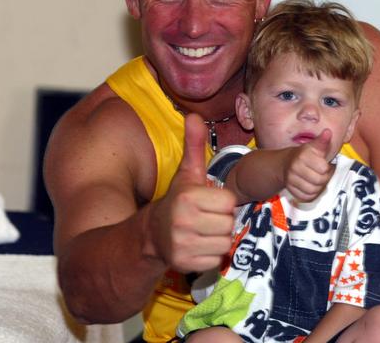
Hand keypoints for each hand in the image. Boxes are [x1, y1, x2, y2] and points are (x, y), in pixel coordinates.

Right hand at [149, 114, 235, 272]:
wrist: (151, 235)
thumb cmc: (177, 200)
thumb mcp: (187, 173)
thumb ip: (194, 145)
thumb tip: (195, 115)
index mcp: (187, 197)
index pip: (228, 201)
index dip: (220, 202)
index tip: (207, 202)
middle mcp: (183, 221)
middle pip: (228, 223)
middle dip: (220, 221)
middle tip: (205, 219)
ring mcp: (182, 244)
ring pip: (224, 242)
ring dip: (217, 239)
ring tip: (202, 232)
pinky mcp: (184, 264)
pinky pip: (216, 260)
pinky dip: (210, 256)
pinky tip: (198, 246)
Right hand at [284, 129, 332, 202]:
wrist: (286, 163)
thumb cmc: (304, 155)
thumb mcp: (313, 146)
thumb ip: (322, 141)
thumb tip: (328, 132)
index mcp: (302, 156)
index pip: (323, 168)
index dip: (329, 168)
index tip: (328, 164)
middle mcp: (295, 168)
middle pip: (319, 181)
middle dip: (325, 178)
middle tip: (324, 173)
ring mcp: (291, 180)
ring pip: (313, 191)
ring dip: (319, 187)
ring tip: (319, 180)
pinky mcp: (290, 190)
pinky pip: (306, 197)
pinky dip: (312, 194)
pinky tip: (312, 186)